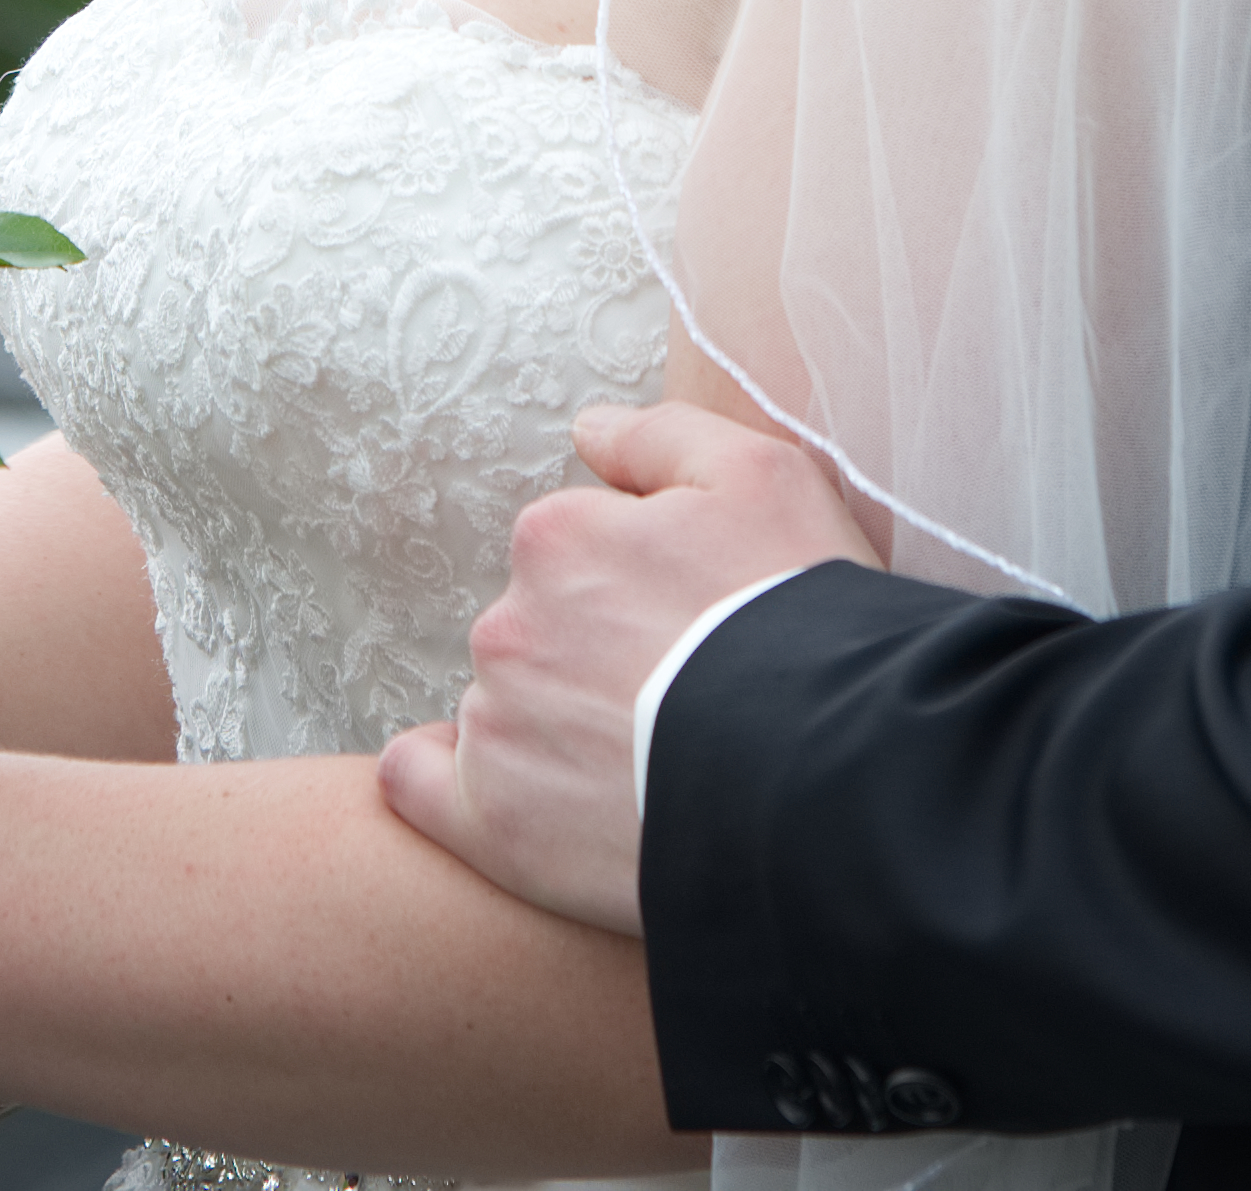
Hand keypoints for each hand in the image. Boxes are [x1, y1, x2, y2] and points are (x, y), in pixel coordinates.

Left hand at [382, 400, 874, 935]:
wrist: (829, 776)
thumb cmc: (803, 618)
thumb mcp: (763, 477)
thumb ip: (661, 438)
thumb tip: (588, 429)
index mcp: (556, 539)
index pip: (572, 555)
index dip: (636, 590)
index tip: (688, 628)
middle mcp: (507, 626)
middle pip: (537, 632)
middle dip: (593, 656)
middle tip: (678, 701)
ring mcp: (495, 727)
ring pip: (505, 707)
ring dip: (554, 724)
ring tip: (648, 765)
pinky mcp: (491, 822)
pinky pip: (421, 785)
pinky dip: (442, 783)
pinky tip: (509, 792)